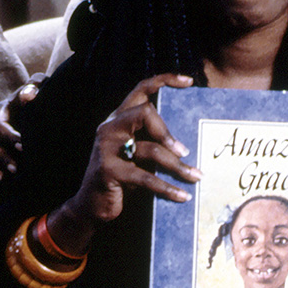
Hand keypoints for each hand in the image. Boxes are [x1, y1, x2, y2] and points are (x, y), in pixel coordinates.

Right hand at [0, 74, 45, 181]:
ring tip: (12, 175)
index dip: (9, 137)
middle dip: (3, 156)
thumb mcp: (39, 86)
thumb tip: (28, 95)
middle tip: (18, 167)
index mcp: (3, 110)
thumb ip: (34, 85)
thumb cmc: (41, 94)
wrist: (43, 105)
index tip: (23, 146)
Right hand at [48, 74, 201, 254]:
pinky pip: (145, 178)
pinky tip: (182, 196)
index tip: (188, 81)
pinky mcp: (108, 170)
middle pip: (145, 113)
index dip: (164, 80)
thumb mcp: (137, 154)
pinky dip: (167, 188)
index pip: (140, 90)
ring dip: (177, 166)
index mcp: (118, 119)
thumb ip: (153, 140)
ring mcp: (106, 148)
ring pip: (151, 149)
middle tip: (186, 152)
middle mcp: (110, 127)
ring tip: (196, 176)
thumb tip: (190, 140)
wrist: (91, 206)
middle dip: (168, 133)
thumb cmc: (122, 178)